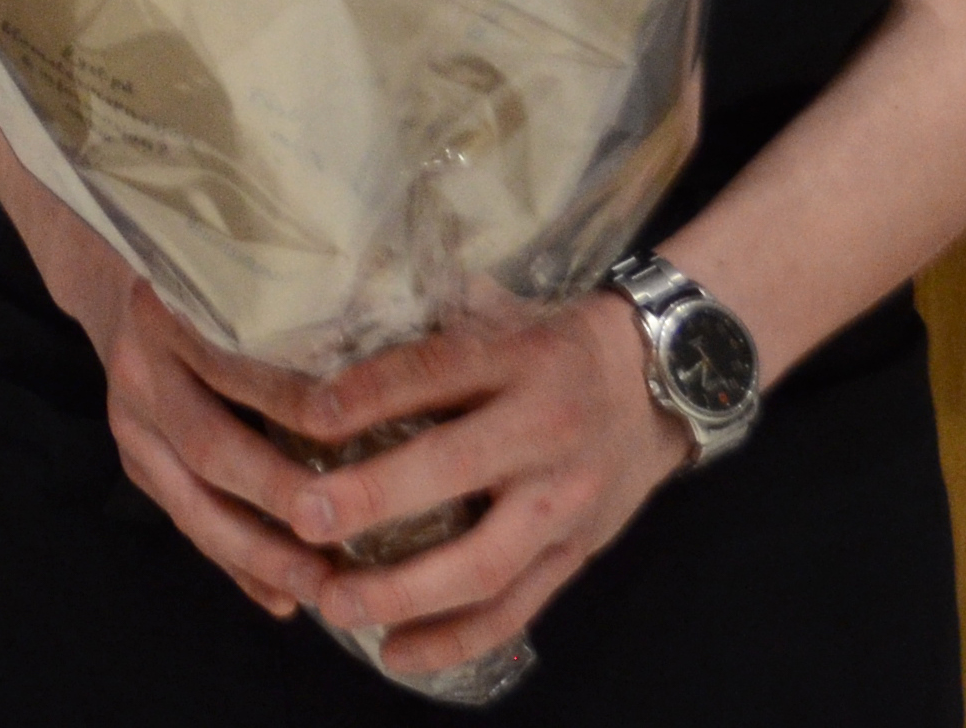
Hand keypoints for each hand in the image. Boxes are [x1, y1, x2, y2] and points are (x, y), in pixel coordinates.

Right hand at [27, 216, 359, 622]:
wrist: (112, 276)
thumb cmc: (213, 269)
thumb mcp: (244, 264)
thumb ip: (303, 299)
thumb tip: (414, 328)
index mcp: (176, 307)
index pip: (236, 363)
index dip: (292, 402)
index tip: (354, 434)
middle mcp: (144, 367)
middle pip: (212, 446)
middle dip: (280, 500)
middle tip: (344, 536)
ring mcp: (130, 420)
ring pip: (191, 502)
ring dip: (258, 553)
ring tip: (320, 588)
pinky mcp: (134, 459)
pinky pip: (186, 521)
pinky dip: (236, 564)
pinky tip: (281, 599)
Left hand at [271, 293, 692, 678]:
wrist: (662, 382)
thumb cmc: (555, 344)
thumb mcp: (502, 313)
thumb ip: (430, 331)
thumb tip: (325, 339)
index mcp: (518, 358)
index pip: (435, 372)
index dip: (368, 394)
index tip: (305, 416)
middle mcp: (545, 429)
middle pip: (455, 468)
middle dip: (374, 498)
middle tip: (303, 517)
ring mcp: (566, 500)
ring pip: (485, 560)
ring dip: (405, 590)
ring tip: (335, 603)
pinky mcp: (578, 552)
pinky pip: (516, 608)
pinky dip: (456, 637)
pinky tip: (397, 652)